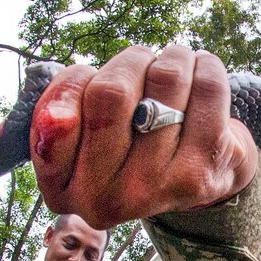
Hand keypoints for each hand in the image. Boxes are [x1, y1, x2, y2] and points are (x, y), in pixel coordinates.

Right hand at [30, 46, 258, 228]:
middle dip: (131, 61)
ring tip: (175, 69)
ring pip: (165, 80)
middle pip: (110, 92)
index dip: (72, 85)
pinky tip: (201, 75)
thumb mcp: (80, 129)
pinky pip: (207, 88)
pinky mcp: (202, 174)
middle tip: (143, 64)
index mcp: (62, 190)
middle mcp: (104, 201)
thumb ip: (54, 111)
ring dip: (172, 59)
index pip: (53, 120)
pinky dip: (206, 66)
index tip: (92, 81)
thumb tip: (55, 118)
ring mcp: (154, 191)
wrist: (203, 175)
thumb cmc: (131, 140)